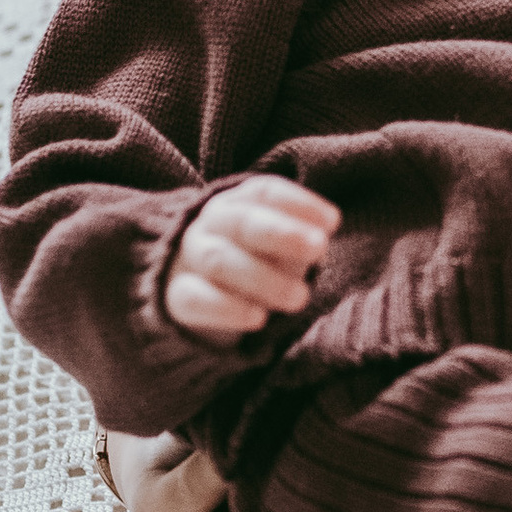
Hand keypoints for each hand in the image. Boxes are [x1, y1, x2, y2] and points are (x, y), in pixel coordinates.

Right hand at [165, 176, 340, 340]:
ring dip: (263, 278)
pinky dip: (227, 309)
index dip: (300, 203)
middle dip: (283, 234)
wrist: (198, 293)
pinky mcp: (178, 296)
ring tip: (300, 297)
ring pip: (219, 260)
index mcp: (237, 203)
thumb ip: (296, 241)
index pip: (264, 193)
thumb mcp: (277, 246)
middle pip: (242, 222)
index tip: (333, 222)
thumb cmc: (252, 260)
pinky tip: (258, 318)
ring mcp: (190, 258)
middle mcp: (211, 224)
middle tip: (319, 247)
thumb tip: (319, 240)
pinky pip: (196, 299)